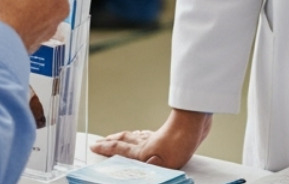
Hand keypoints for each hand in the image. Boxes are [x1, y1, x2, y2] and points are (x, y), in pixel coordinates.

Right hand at [90, 109, 212, 168]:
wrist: (194, 122)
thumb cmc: (181, 142)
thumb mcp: (165, 162)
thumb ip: (151, 166)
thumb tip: (145, 165)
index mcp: (142, 151)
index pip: (119, 149)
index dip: (105, 148)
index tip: (94, 145)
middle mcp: (146, 142)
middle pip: (124, 140)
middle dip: (111, 141)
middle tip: (102, 141)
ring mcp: (156, 136)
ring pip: (135, 135)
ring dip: (125, 137)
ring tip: (119, 138)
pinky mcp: (167, 133)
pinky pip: (148, 134)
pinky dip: (142, 134)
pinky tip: (147, 135)